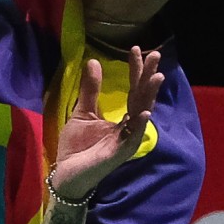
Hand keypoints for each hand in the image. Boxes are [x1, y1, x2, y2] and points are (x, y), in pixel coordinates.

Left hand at [51, 46, 163, 200]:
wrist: (66, 174)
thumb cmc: (76, 147)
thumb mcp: (82, 113)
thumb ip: (90, 90)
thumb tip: (94, 61)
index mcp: (122, 119)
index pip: (133, 90)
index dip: (136, 70)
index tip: (136, 49)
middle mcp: (130, 128)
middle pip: (143, 98)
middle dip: (149, 77)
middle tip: (156, 55)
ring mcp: (127, 140)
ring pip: (142, 114)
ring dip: (150, 95)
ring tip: (157, 77)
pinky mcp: (120, 152)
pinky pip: (132, 136)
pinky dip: (140, 123)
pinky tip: (146, 111)